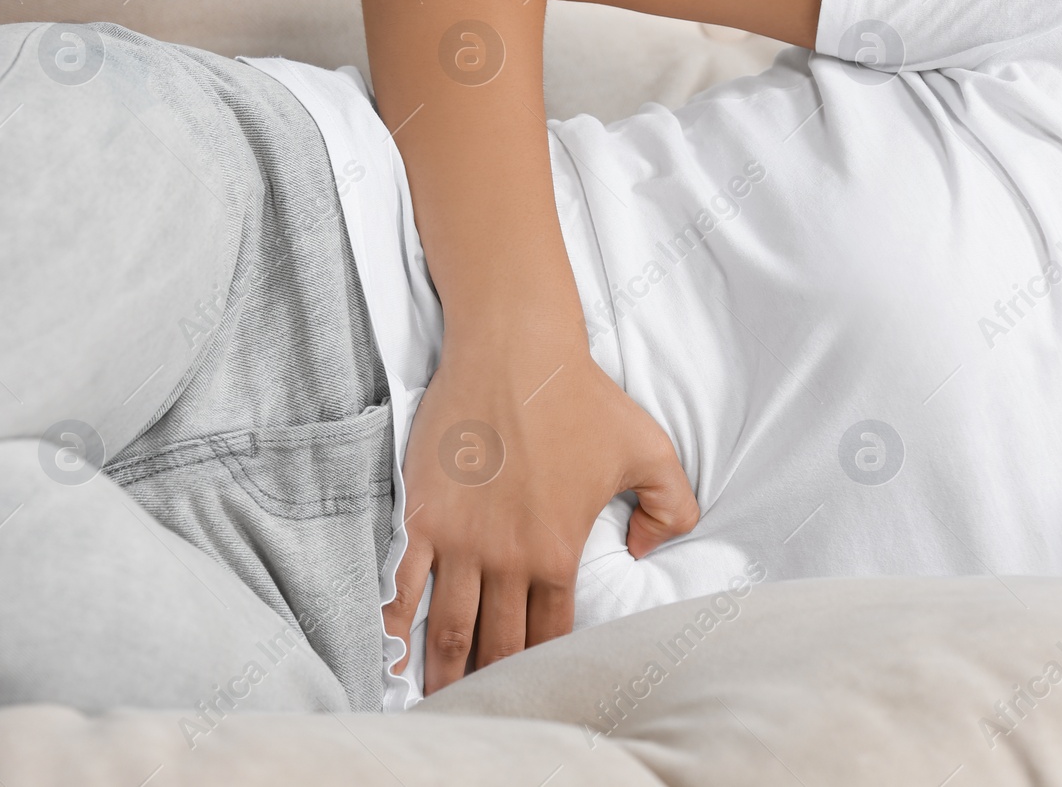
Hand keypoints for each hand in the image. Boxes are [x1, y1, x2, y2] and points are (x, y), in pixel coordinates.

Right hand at [382, 328, 698, 693]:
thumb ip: (671, 508)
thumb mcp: (651, 450)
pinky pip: (402, 584)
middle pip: (496, 644)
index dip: (546, 666)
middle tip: (484, 709)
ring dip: (444, 670)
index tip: (540, 687)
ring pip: (448, 627)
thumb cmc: (583, 397)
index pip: (551, 633)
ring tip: (440, 701)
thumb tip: (647, 551)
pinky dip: (395, 624)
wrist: (516, 351)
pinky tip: (390, 651)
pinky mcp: (421, 516)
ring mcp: (459, 541)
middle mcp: (506, 558)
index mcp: (557, 552)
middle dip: (491, 685)